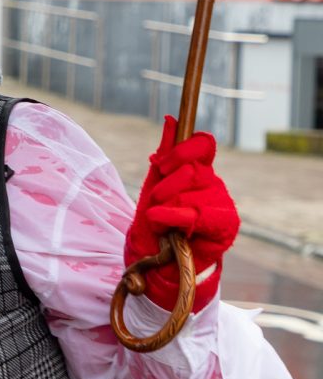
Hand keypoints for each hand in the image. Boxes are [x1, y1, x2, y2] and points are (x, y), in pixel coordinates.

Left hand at [124, 116, 239, 311]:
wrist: (157, 259)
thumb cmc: (156, 220)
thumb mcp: (154, 183)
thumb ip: (165, 152)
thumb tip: (172, 119)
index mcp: (198, 169)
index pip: (202, 144)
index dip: (182, 150)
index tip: (160, 165)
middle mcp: (213, 183)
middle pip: (194, 168)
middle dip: (167, 183)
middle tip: (155, 200)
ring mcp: (222, 203)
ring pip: (195, 191)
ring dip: (167, 205)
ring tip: (159, 220)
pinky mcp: (225, 225)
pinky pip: (202, 214)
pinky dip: (176, 217)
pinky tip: (164, 223)